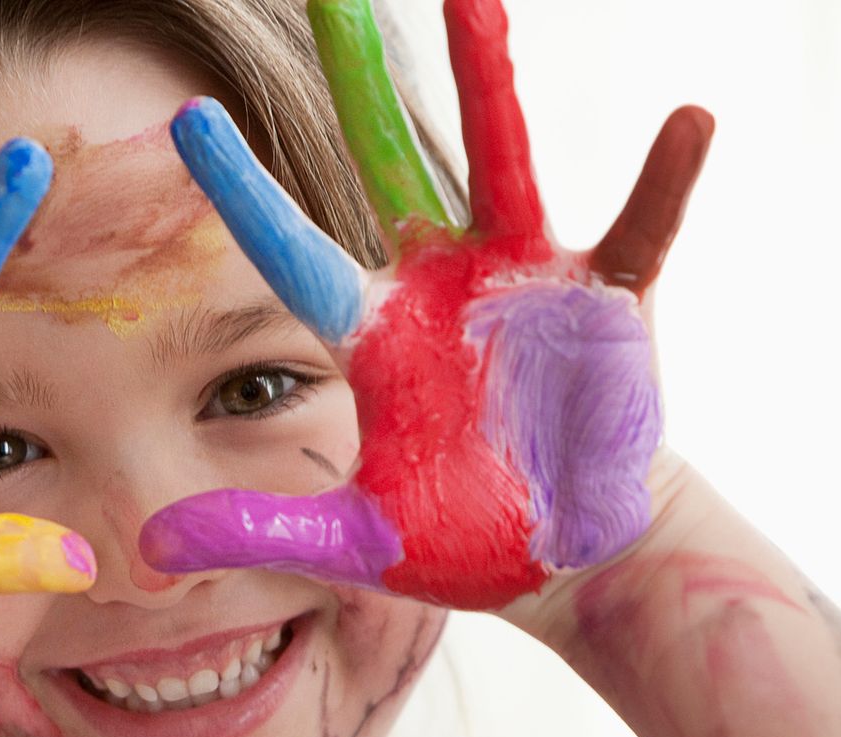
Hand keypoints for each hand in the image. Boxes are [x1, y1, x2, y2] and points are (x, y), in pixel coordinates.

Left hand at [139, 0, 711, 610]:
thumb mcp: (353, 537)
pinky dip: (665, 181)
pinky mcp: (606, 301)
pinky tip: (688, 121)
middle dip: (359, 78)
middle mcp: (437, 281)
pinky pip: (640, 230)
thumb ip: (262, 528)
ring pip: (504, 161)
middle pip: (386, 159)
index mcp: (370, 330)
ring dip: (490, 82)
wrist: (564, 554)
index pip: (290, 248)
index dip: (241, 190)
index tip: (184, 118)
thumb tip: (151, 545)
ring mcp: (522, 278)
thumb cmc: (456, 534)